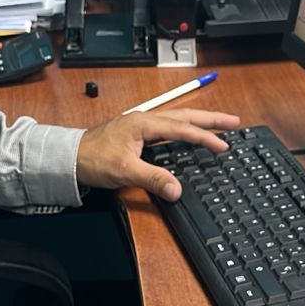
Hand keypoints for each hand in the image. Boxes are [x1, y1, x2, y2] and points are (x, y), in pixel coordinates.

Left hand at [75, 109, 240, 199]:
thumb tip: (176, 189)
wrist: (69, 158)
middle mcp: (145, 119)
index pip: (182, 128)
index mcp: (144, 123)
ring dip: (199, 121)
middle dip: (211, 118)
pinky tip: (190, 134)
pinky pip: (168, 126)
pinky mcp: (137, 133)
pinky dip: (185, 128)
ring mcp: (141, 125)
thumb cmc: (91, 159)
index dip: (205, 137)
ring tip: (220, 123)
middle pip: (185, 115)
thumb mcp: (124, 171)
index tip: (223, 144)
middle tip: (234, 121)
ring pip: (178, 119)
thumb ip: (153, 179)